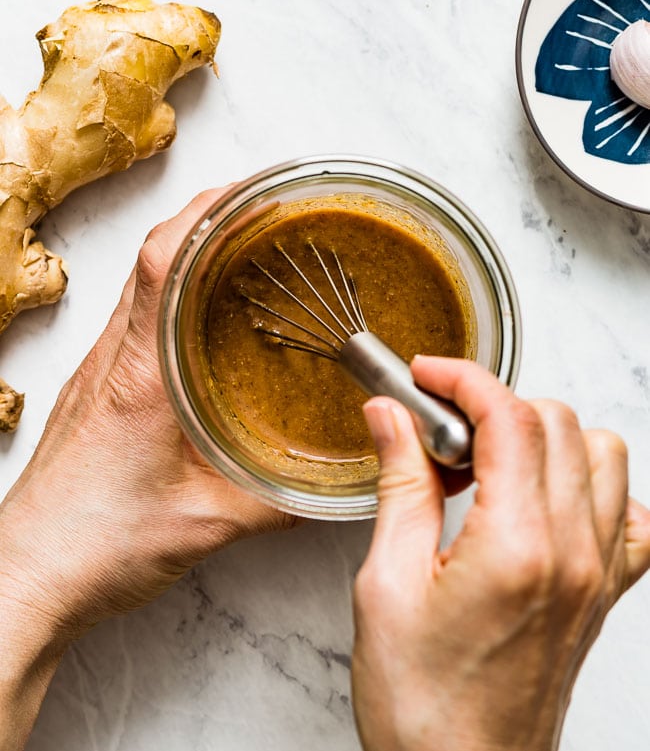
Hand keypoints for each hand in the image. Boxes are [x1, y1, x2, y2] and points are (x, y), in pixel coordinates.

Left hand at [0, 189, 295, 669]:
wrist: (31, 571)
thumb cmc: (99, 543)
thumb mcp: (209, 522)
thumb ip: (279, 501)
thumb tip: (334, 484)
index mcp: (143, 375)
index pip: (164, 262)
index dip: (207, 212)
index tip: (253, 191)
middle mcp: (116, 358)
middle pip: (153, 255)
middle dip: (207, 217)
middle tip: (263, 209)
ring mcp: (101, 368)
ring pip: (142, 282)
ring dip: (188, 251)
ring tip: (244, 247)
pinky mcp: (98, 387)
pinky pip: (136, 316)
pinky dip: (173, 291)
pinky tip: (207, 315)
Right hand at [353, 357, 649, 750]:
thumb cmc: (420, 702)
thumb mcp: (386, 583)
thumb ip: (400, 484)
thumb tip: (391, 417)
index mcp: (516, 547)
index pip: (510, 418)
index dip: (464, 380)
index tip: (428, 377)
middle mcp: (574, 554)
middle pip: (558, 423)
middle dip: (494, 404)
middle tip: (441, 431)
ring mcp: (599, 575)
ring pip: (605, 454)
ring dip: (547, 436)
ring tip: (490, 461)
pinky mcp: (604, 595)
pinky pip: (631, 514)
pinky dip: (596, 486)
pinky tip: (547, 502)